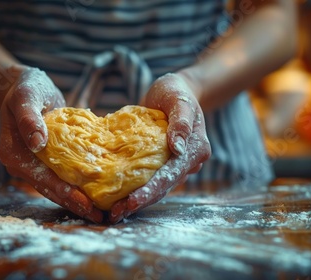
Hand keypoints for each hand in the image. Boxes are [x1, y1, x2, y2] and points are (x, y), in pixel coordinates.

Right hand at [0, 67, 103, 222]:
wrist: (26, 86)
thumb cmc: (26, 88)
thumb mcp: (27, 96)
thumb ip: (29, 118)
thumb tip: (37, 142)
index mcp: (13, 153)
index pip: (41, 177)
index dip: (64, 190)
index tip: (85, 203)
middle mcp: (20, 164)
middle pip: (49, 188)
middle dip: (73, 203)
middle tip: (98, 217)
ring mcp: (31, 165)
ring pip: (55, 188)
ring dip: (76, 200)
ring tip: (99, 214)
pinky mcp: (43, 162)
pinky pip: (60, 178)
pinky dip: (76, 187)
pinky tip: (93, 196)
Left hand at [109, 73, 210, 222]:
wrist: (176, 91)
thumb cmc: (176, 92)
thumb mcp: (179, 100)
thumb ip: (181, 121)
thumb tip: (178, 147)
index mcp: (196, 149)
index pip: (171, 174)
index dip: (151, 189)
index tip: (132, 201)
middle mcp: (188, 162)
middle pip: (163, 187)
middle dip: (140, 201)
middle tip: (116, 214)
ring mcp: (176, 165)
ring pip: (157, 188)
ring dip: (136, 201)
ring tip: (114, 212)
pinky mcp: (163, 164)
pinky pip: (150, 180)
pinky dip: (135, 189)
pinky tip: (118, 199)